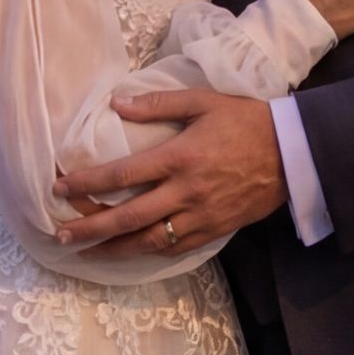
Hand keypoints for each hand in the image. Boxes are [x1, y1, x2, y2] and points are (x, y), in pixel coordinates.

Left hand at [51, 89, 285, 256]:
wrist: (293, 152)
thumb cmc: (246, 121)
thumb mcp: (202, 101)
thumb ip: (158, 104)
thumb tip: (116, 103)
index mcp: (179, 157)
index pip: (122, 174)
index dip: (87, 184)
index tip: (60, 188)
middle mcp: (185, 191)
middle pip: (128, 217)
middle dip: (90, 228)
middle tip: (61, 235)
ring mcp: (200, 215)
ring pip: (149, 240)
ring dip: (114, 248)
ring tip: (86, 252)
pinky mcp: (215, 229)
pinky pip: (175, 247)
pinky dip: (148, 252)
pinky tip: (130, 251)